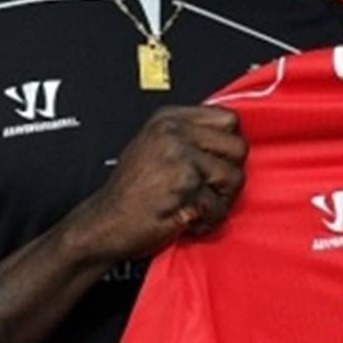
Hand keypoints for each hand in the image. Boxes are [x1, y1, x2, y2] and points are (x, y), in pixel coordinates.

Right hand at [75, 106, 246, 260]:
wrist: (104, 223)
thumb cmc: (130, 191)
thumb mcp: (154, 146)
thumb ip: (189, 135)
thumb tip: (232, 133)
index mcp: (168, 119)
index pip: (228, 118)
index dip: (227, 145)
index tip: (215, 160)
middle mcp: (174, 135)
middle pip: (238, 147)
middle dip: (228, 173)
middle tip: (206, 187)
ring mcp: (179, 161)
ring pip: (235, 178)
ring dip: (220, 199)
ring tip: (195, 203)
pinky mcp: (184, 191)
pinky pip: (220, 208)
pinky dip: (208, 220)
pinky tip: (187, 217)